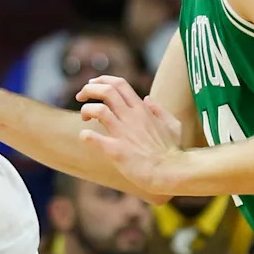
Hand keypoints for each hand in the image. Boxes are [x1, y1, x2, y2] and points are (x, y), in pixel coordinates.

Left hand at [76, 75, 183, 193]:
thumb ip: (160, 110)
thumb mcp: (173, 125)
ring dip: (86, 110)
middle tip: (80, 97)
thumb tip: (147, 98)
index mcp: (142, 110)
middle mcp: (131, 117)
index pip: (119, 84)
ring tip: (85, 119)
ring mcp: (122, 133)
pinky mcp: (115, 149)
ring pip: (98, 110)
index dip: (102, 80)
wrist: (170, 173)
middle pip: (106, 91)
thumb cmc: (172, 151)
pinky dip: (85, 135)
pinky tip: (86, 137)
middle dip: (88, 90)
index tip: (91, 84)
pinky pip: (92, 137)